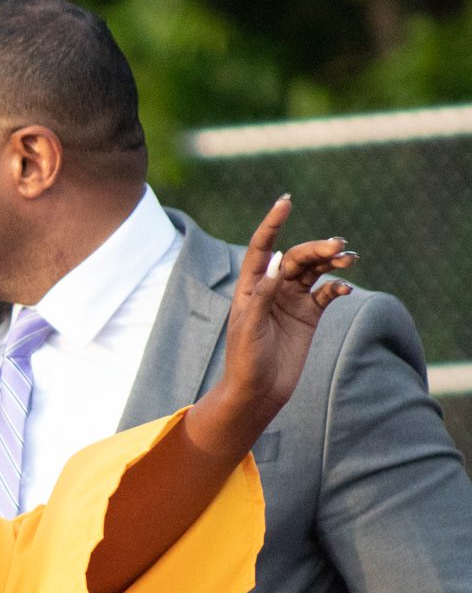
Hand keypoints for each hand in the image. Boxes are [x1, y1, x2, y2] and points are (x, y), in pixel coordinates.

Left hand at [202, 195, 356, 442]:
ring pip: (315, 271)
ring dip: (332, 261)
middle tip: (338, 246)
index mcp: (250, 286)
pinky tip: (344, 288)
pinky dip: (338, 286)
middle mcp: (272, 289)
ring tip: (349, 258)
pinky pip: (327, 293)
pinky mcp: (309, 316)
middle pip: (297, 257)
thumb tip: (279, 263)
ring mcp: (292, 301)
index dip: (273, 224)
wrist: (257, 391)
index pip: (263, 248)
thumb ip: (264, 294)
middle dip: (317, 248)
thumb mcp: (249, 326)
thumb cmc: (245, 359)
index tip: (286, 201)